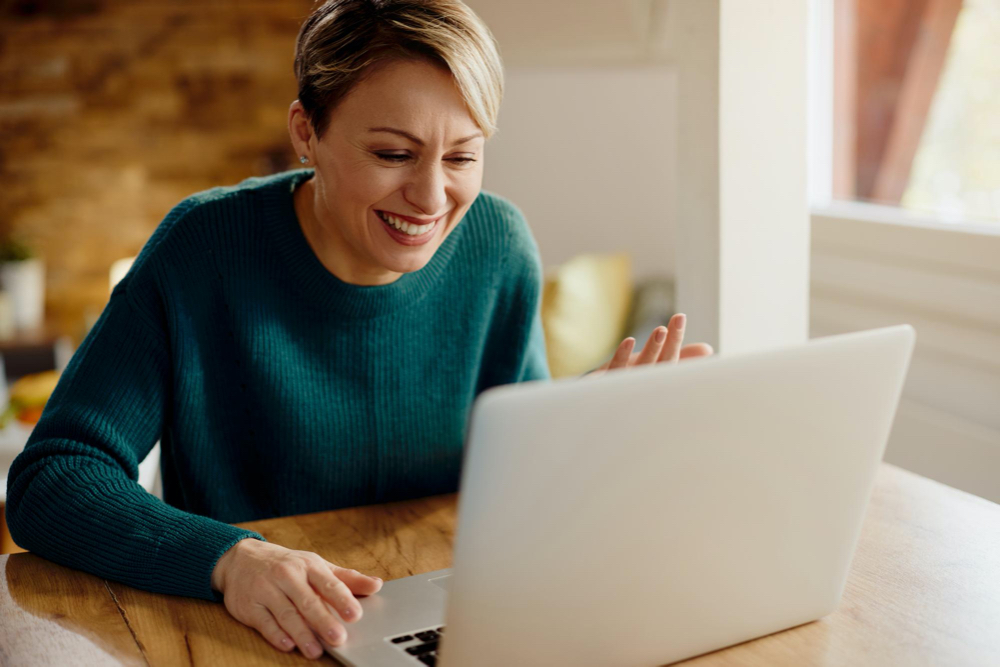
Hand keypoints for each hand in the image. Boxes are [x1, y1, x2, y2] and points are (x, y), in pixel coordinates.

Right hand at [211, 538, 382, 659]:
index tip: (355, 614)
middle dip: (324, 621)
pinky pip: (264, 622)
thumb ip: (347, 578)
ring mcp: (266, 590)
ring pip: (286, 614)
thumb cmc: (287, 565)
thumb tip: (377, 585)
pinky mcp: (249, 606)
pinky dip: (276, 634)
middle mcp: (287, 576)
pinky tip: (287, 644)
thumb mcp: (317, 566)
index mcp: (308, 565)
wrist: (241, 558)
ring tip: (316, 650)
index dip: (342, 599)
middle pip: (307, 602)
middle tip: (339, 638)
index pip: (328, 583)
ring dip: (302, 633)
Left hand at [585, 313, 712, 377]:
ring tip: (661, 330)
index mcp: (656, 379)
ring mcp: (626, 387)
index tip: (680, 316)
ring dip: (653, 349)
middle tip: (679, 318)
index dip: (676, 339)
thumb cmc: (628, 381)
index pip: (671, 358)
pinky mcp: (605, 387)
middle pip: (662, 363)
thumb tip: (707, 350)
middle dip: (672, 342)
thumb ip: (678, 358)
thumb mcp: (653, 366)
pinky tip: (629, 342)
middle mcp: (644, 385)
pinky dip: (623, 357)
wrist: (596, 403)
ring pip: (642, 368)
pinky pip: (615, 373)